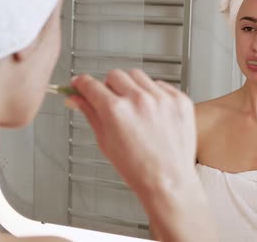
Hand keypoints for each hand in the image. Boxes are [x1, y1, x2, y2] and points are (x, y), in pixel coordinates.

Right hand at [67, 69, 196, 193]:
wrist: (168, 181)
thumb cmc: (138, 169)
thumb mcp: (105, 141)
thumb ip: (90, 113)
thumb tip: (77, 99)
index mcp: (116, 110)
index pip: (90, 84)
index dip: (81, 83)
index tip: (80, 84)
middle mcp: (139, 100)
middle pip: (114, 75)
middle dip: (108, 86)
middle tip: (111, 101)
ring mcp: (161, 98)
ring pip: (137, 76)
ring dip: (131, 87)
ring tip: (135, 108)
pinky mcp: (179, 100)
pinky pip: (160, 84)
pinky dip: (153, 94)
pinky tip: (153, 112)